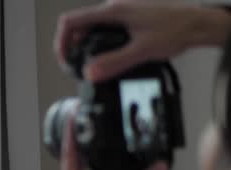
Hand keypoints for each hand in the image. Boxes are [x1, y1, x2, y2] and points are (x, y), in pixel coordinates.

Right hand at [54, 1, 230, 81]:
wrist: (197, 23)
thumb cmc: (176, 30)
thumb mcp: (142, 50)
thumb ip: (114, 62)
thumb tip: (90, 73)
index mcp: (112, 12)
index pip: (71, 21)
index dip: (61, 41)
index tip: (64, 58)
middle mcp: (114, 8)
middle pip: (78, 25)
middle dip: (71, 46)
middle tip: (74, 66)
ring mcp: (121, 11)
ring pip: (91, 28)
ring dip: (84, 45)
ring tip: (89, 65)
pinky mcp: (128, 17)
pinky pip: (104, 28)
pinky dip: (98, 43)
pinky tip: (107, 56)